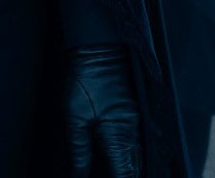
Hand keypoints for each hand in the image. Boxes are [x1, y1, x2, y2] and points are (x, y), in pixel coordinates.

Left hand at [65, 43, 141, 176]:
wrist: (100, 49)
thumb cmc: (86, 79)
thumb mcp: (75, 116)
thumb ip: (79, 149)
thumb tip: (79, 175)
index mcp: (118, 135)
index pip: (124, 173)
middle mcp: (133, 132)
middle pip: (135, 168)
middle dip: (128, 177)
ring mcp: (136, 123)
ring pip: (139, 157)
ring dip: (132, 171)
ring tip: (122, 174)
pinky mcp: (135, 114)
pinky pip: (139, 143)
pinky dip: (134, 157)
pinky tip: (128, 163)